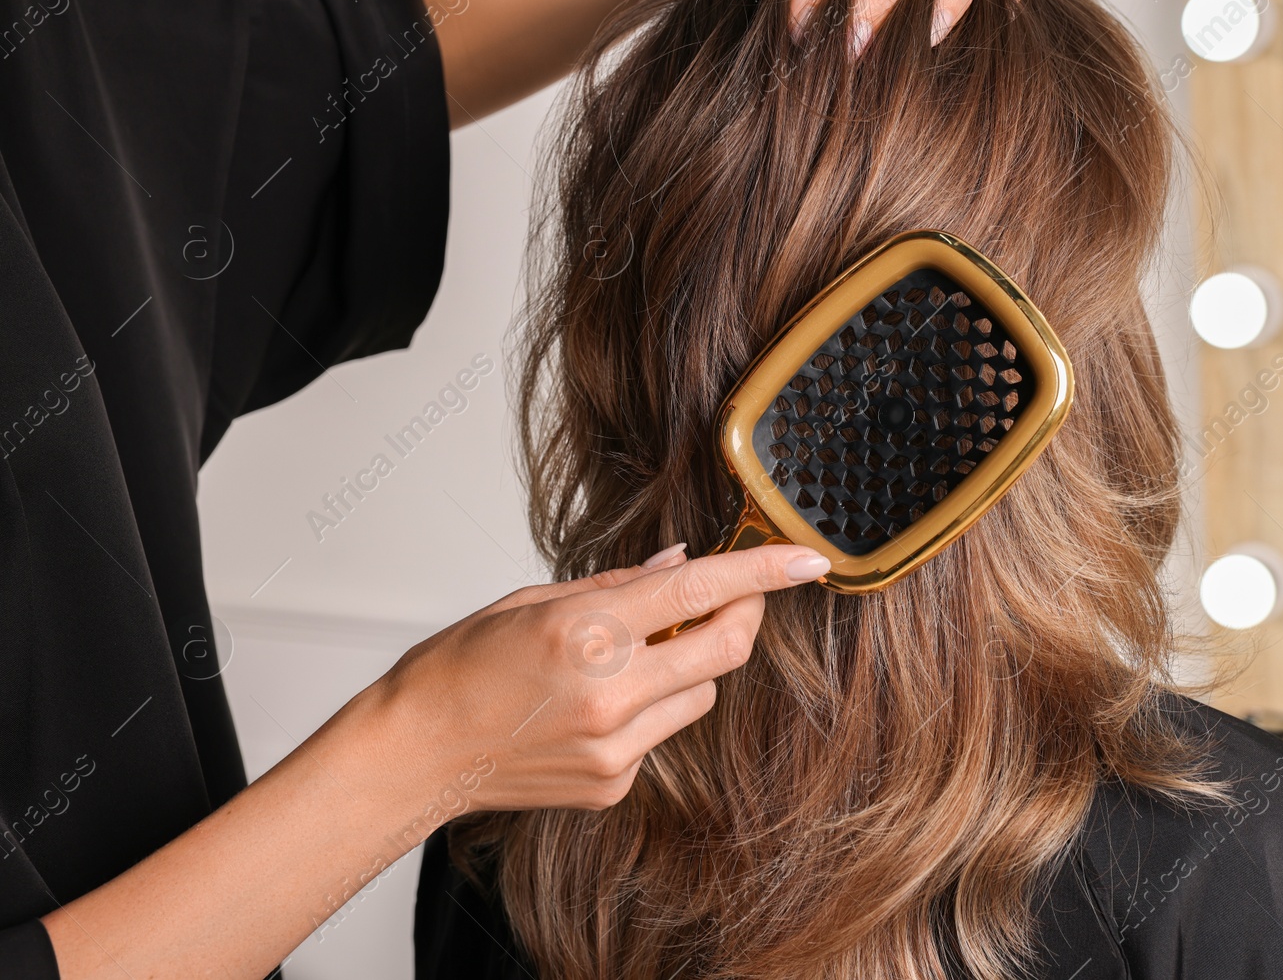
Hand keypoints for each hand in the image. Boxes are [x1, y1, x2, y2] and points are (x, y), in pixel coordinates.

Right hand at [367, 542, 831, 811]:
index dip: (764, 571)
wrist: (415, 753)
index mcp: (587, 631)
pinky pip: (663, 733)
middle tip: (740, 594)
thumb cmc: (459, 667)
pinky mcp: (614, 783)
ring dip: (691, 663)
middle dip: (746, 614)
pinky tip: (598, 704)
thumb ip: (618, 585)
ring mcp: (616, 747)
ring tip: (634, 652)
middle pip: (726, 648)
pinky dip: (651, 708)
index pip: (701, 591)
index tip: (807, 559)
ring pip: (701, 692)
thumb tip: (683, 566)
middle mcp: (611, 692)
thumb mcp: (532, 600)